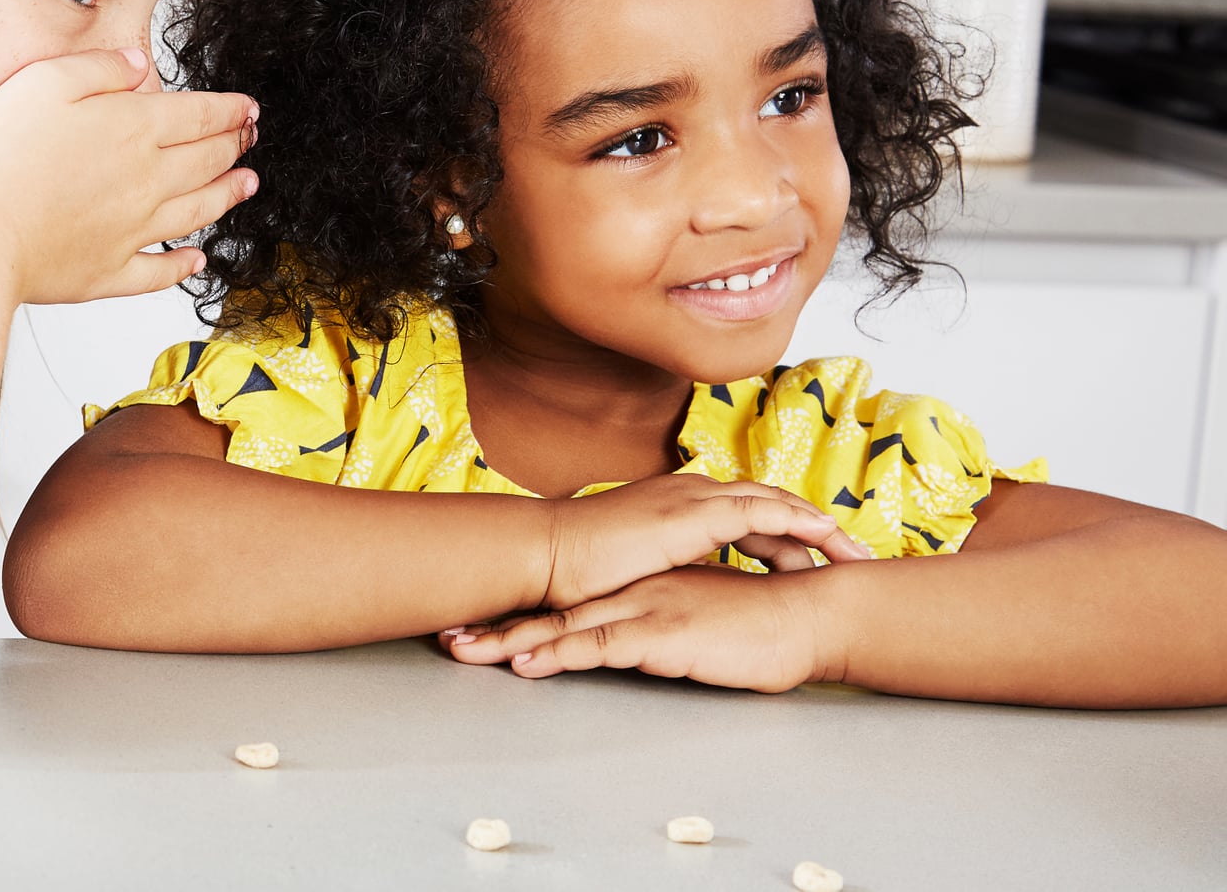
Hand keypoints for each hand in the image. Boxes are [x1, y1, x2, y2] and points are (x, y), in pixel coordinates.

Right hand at [0, 48, 257, 304]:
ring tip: (247, 185)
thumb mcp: (43, 82)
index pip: (200, 116)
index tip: (248, 108)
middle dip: (235, 145)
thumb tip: (139, 64)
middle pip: (206, 161)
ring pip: (197, 211)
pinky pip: (160, 271)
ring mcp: (133, 232)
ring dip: (227, 196)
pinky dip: (184, 265)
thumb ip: (99, 69)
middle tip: (251, 138)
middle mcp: (146, 182)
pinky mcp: (111, 272)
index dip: (230, 110)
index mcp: (133, 130)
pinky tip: (196, 260)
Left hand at [443, 564, 837, 693]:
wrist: (804, 615)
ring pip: (565, 628)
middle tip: (452, 643)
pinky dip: (559, 654)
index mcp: (641, 590)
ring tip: (468, 655)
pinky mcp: (662, 632)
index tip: (479, 631)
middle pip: (554, 613)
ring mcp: (644, 610)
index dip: (523, 618)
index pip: (572, 605)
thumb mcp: (703, 618)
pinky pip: (600, 646)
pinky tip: (529, 666)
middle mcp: (634, 595)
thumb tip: (644, 642)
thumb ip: (669, 624)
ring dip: (512, 643)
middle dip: (498, 629)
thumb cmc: (760, 623)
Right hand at [536, 472, 872, 609]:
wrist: (548, 555)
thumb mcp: (634, 571)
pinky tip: (826, 536)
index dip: (783, 535)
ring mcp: (693, 498)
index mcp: (677, 505)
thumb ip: (664, 574)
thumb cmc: (577, 572)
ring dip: (818, 524)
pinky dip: (798, 521)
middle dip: (814, 525)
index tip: (817, 561)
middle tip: (853, 552)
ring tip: (854, 551)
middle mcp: (690, 492)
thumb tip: (686, 596)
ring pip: (775, 502)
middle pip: (769, 502)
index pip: (745, 513)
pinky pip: (763, 511)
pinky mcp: (694, 514)